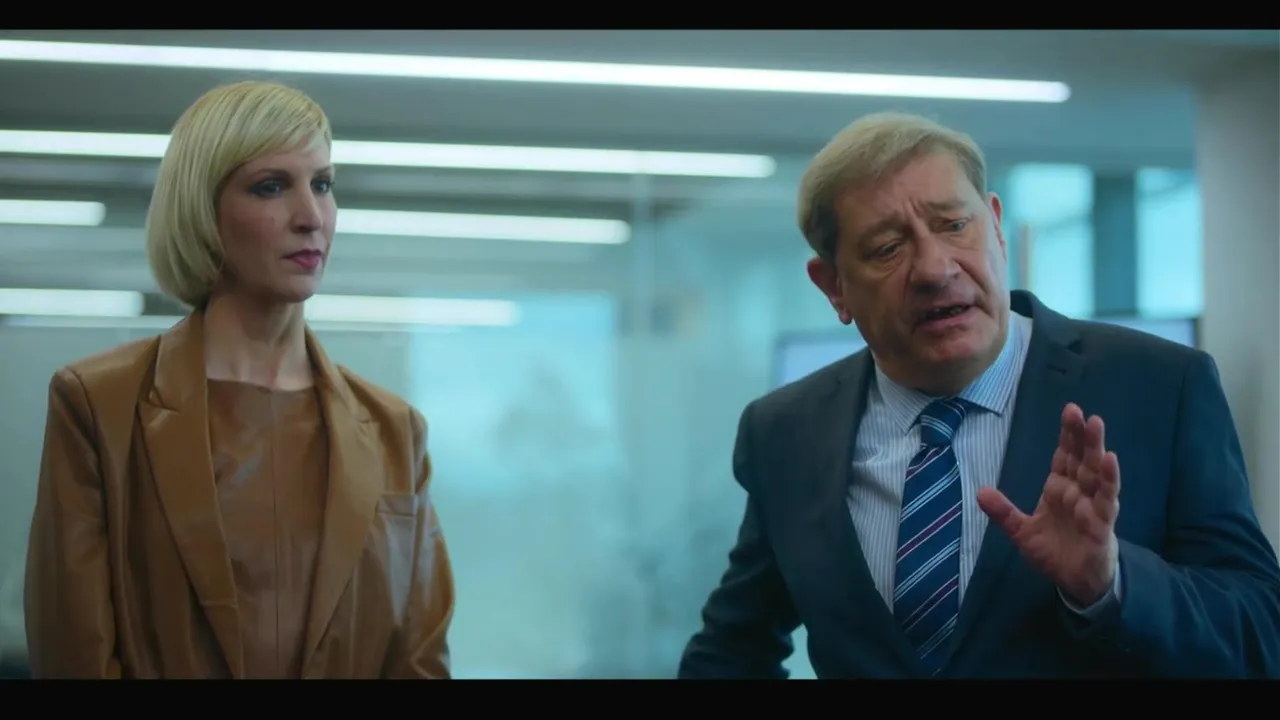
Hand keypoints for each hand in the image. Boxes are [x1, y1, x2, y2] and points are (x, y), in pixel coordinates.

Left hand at [977, 403, 1120, 605]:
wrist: (1076, 583)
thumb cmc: (1055, 553)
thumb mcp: (1022, 532)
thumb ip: (1003, 512)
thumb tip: (979, 492)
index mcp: (1059, 489)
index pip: (1064, 456)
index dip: (1066, 435)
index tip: (1069, 411)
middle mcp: (1078, 492)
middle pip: (1080, 458)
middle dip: (1080, 434)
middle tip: (1077, 409)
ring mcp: (1092, 506)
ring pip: (1095, 472)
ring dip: (1096, 448)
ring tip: (1096, 424)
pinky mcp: (1102, 523)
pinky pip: (1107, 499)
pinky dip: (1109, 480)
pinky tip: (1110, 461)